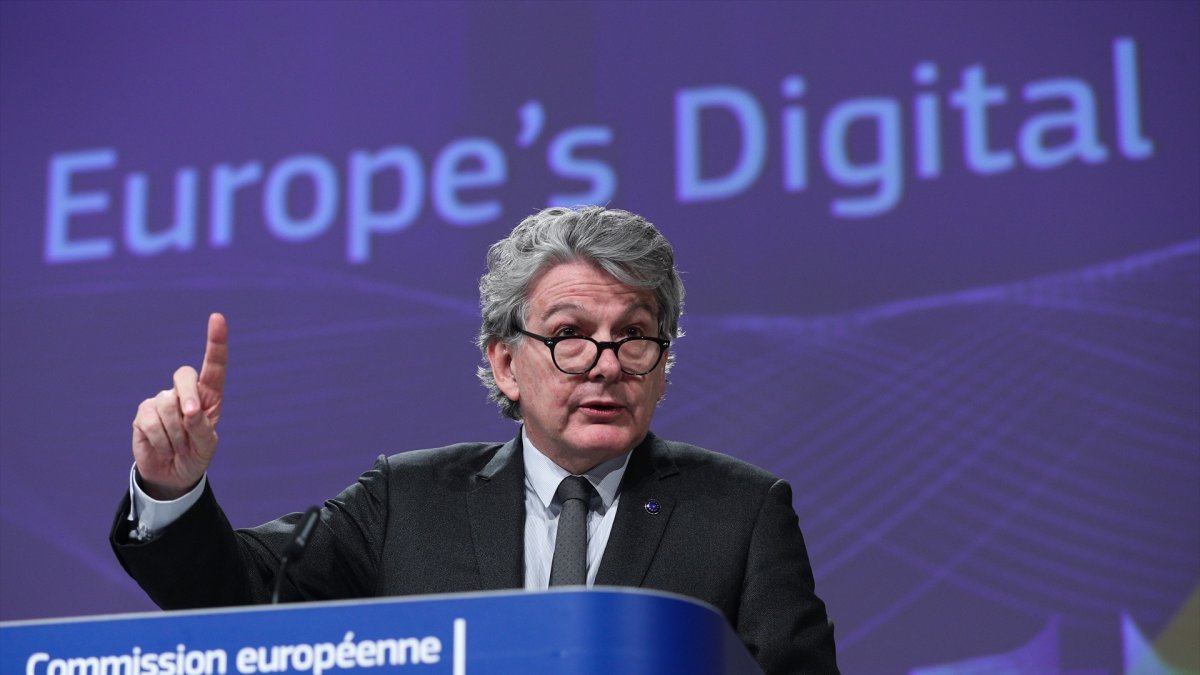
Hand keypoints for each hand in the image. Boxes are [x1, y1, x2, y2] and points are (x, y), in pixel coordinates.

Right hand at [132, 313, 227, 499]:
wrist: (172, 475)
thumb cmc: (196, 455)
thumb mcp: (207, 446)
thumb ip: (202, 429)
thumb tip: (188, 411)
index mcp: (209, 396)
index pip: (214, 365)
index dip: (215, 341)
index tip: (217, 318)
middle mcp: (185, 393)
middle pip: (184, 375)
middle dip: (188, 397)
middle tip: (192, 421)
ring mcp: (162, 401)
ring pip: (167, 403)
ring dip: (175, 432)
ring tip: (178, 445)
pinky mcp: (143, 414)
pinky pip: (150, 420)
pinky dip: (160, 439)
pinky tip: (163, 447)